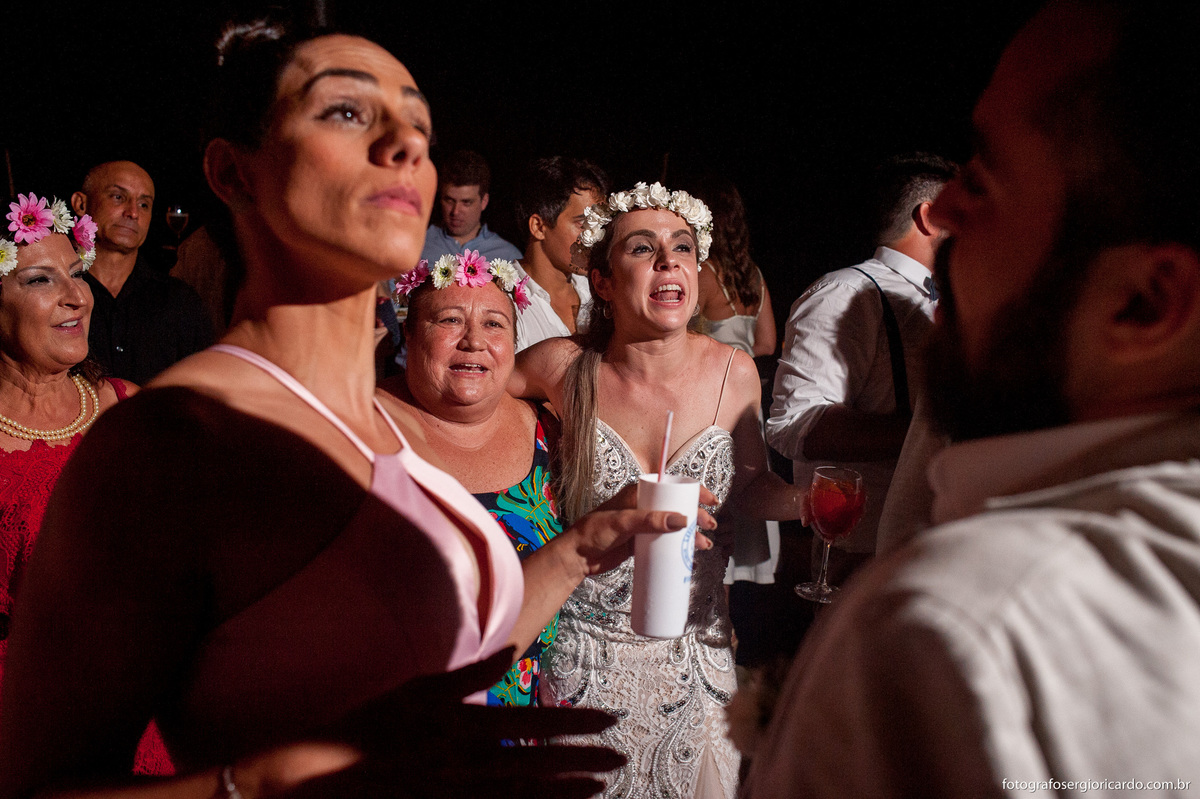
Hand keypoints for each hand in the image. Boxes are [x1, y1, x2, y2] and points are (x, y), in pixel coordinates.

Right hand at [270, 648, 622, 798]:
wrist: (323, 773)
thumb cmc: (370, 724)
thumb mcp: (419, 688)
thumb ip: (470, 674)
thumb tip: (512, 652)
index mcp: (463, 726)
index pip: (533, 722)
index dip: (574, 723)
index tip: (609, 720)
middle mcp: (467, 763)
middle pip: (539, 763)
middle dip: (582, 761)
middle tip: (619, 759)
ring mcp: (458, 794)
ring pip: (525, 795)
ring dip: (565, 791)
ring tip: (599, 788)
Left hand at [594, 483, 719, 547]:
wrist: (576, 557)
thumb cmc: (594, 533)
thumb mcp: (623, 523)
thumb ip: (651, 520)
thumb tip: (682, 520)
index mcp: (638, 494)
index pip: (671, 487)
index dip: (693, 491)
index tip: (710, 500)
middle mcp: (643, 507)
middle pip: (676, 508)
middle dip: (695, 516)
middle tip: (709, 527)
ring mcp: (642, 526)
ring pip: (673, 527)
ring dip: (690, 535)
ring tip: (703, 545)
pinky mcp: (640, 543)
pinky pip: (664, 543)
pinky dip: (678, 548)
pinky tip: (689, 557)